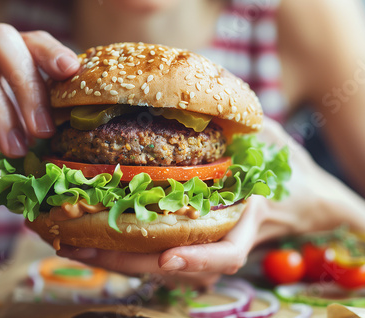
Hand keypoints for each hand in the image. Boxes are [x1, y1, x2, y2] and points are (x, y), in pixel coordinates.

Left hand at [57, 117, 364, 286]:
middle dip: (123, 261)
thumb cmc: (290, 170)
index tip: (167, 260)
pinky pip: (150, 246)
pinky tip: (82, 229)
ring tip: (62, 238)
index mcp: (246, 220)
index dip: (198, 261)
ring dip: (107, 254)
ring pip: (152, 261)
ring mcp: (200, 241)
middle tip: (76, 244)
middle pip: (169, 265)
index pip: (227, 252)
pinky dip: (116, 242)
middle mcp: (218, 238)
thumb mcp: (273, 141)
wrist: (301, 197)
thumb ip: (244, 127)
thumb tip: (209, 99)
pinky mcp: (185, 236)